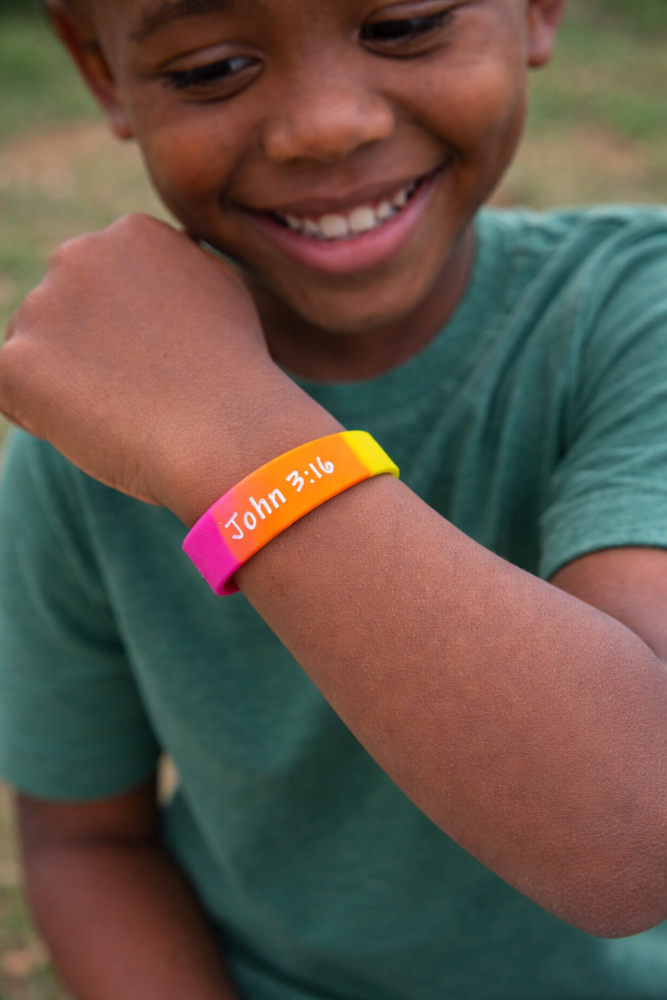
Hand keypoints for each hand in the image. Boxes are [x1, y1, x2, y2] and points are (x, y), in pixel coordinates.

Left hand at [0, 214, 315, 523]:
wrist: (227, 433)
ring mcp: (42, 306)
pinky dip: (44, 418)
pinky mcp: (15, 361)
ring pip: (36, 354)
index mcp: (130, 235)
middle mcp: (78, 255)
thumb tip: (171, 255)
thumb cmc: (236, 378)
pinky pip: (12, 395)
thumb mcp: (222, 294)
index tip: (168, 362)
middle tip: (145, 391)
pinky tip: (97, 426)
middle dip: (91, 355)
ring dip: (68, 387)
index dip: (130, 337)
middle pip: (63, 316)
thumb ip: (181, 269)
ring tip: (127, 411)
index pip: (102, 289)